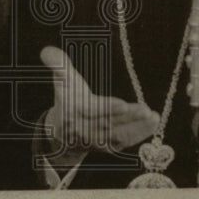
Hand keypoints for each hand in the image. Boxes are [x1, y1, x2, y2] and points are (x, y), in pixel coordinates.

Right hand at [40, 45, 158, 166]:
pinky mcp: (108, 147)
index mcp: (73, 113)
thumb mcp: (62, 81)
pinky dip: (140, 134)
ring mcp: (97, 141)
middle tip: (144, 110)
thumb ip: (58, 65)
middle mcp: (84, 130)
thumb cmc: (67, 99)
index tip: (123, 104)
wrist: (63, 133)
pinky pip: (125, 142)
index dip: (107, 109)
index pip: (92, 112)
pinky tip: (153, 122)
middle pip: (108, 124)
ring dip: (137, 127)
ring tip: (152, 115)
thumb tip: (46, 50)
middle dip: (127, 118)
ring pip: (119, 135)